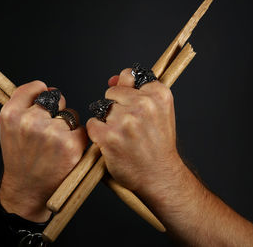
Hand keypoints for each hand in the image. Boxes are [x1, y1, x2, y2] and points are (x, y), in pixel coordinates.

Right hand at [0, 80, 87, 221]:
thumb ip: (23, 103)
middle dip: (55, 110)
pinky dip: (77, 138)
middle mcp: (30, 121)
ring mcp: (51, 132)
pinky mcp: (71, 144)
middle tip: (46, 131)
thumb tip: (46, 87)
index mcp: (11, 114)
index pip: (37, 86)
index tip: (42, 107)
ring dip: (67, 125)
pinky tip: (64, 151)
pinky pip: (81, 129)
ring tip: (54, 144)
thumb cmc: (20, 157)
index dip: (42, 95)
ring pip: (70, 113)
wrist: (27, 189)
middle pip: (56, 97)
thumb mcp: (9, 127)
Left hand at [87, 68, 182, 202]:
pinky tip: (112, 143)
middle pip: (112, 93)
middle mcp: (144, 104)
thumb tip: (112, 79)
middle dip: (116, 107)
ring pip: (102, 108)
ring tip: (123, 136)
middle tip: (130, 127)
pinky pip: (93, 124)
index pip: (128, 77)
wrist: (159, 175)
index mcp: (159, 94)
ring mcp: (125, 120)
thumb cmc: (157, 143)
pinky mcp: (109, 136)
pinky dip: (98, 133)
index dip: (127, 94)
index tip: (135, 109)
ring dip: (107, 121)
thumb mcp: (157, 111)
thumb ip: (136, 90)